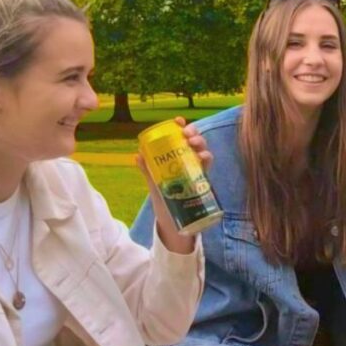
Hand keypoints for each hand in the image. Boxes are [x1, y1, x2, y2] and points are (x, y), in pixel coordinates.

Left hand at [136, 116, 212, 253]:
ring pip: (203, 150)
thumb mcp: (154, 184)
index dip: (180, 126)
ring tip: (193, 145)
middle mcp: (188, 161)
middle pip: (193, 141)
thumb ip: (148, 170)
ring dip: (201, 144)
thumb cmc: (164, 201)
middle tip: (187, 134)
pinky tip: (203, 158)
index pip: (179, 137)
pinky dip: (207, 159)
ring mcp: (197, 170)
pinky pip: (208, 166)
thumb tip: (137, 155)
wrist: (174, 224)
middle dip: (193, 133)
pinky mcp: (203, 181)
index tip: (178, 121)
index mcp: (175, 158)